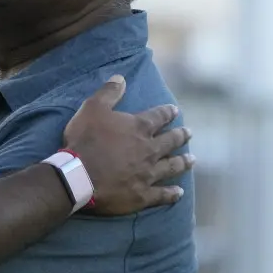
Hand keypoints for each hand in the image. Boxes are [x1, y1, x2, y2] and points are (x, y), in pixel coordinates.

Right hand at [62, 75, 193, 215]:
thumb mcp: (92, 108)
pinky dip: (172, 193)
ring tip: (192, 160)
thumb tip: (121, 77)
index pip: (158, 117)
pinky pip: (162, 194)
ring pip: (172, 167)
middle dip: (181, 136)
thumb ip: (108, 92)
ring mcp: (148, 174)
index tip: (175, 110)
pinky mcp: (143, 195)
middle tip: (189, 133)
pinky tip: (179, 192)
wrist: (80, 176)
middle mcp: (149, 150)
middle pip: (170, 141)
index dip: (167, 112)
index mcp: (139, 128)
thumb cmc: (85, 140)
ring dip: (183, 162)